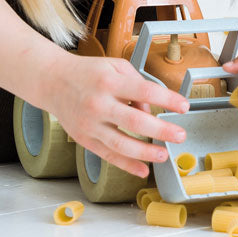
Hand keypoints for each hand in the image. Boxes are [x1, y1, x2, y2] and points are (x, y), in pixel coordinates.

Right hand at [41, 52, 190, 178]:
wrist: (52, 82)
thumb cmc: (89, 72)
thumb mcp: (116, 67)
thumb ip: (137, 84)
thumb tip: (150, 109)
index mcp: (110, 82)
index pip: (145, 92)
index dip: (168, 100)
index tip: (185, 107)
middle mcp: (99, 104)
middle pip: (135, 122)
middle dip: (162, 130)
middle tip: (180, 135)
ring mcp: (90, 124)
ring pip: (121, 144)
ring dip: (146, 153)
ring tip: (164, 155)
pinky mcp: (84, 139)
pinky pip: (108, 155)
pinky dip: (126, 165)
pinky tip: (143, 170)